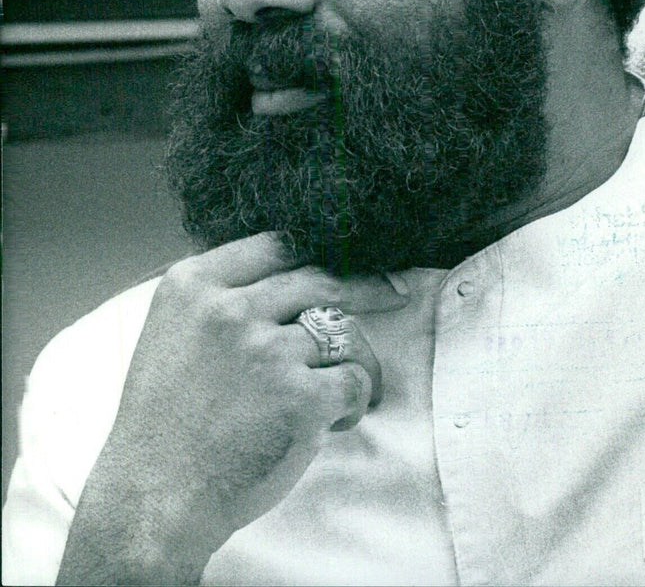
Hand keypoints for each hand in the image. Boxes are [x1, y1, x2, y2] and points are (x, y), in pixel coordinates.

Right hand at [56, 233, 408, 585]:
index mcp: (193, 285)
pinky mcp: (298, 397)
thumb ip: (217, 298)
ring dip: (355, 360)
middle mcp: (229, 309)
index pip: (275, 244)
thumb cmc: (164, 424)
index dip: (316, 252)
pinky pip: (354, 380)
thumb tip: (282, 273)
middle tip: (391, 292)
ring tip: (348, 387)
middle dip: (366, 286)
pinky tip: (336, 420)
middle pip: (319, 278)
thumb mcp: (171, 332)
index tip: (345, 258)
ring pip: (342, 331)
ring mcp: (266, 351)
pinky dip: (355, 401)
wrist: (152, 499)